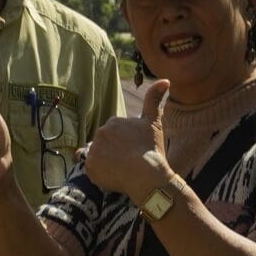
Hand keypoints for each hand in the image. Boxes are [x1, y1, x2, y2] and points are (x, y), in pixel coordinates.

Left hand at [83, 78, 175, 202]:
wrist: (147, 175)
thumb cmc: (152, 149)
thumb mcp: (154, 121)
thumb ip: (154, 99)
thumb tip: (165, 80)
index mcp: (113, 121)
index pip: (115, 132)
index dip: (125, 142)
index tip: (134, 150)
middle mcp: (100, 132)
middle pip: (105, 143)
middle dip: (114, 150)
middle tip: (129, 160)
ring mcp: (93, 150)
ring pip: (98, 155)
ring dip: (107, 160)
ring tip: (122, 168)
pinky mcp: (90, 167)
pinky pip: (92, 169)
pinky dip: (100, 173)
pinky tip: (114, 175)